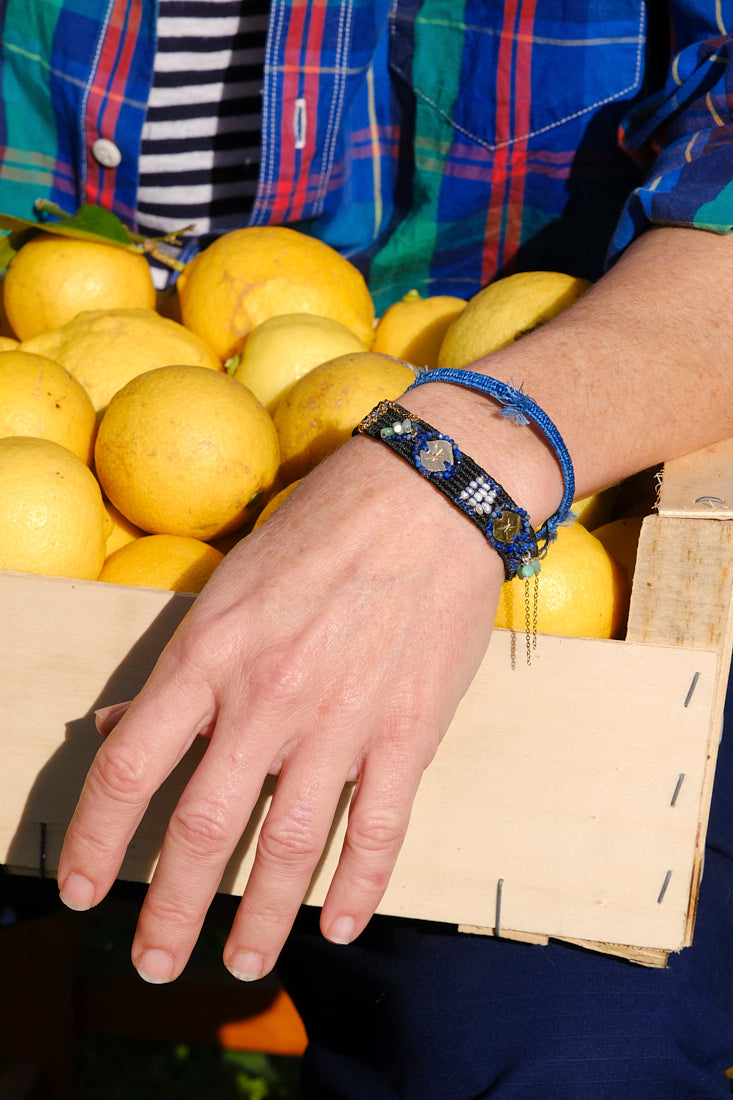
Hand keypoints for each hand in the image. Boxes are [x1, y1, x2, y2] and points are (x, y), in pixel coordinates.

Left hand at [57, 432, 502, 982]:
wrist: (430, 497)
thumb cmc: (321, 528)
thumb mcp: (230, 583)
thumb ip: (181, 664)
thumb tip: (124, 723)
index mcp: (209, 655)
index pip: (129, 768)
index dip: (96, 842)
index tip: (83, 890)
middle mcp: (266, 699)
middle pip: (201, 830)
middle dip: (170, 910)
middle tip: (156, 962)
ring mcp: (340, 721)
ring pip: (289, 846)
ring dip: (260, 918)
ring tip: (242, 963)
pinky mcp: (408, 732)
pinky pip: (379, 829)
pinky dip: (358, 886)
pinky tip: (339, 922)